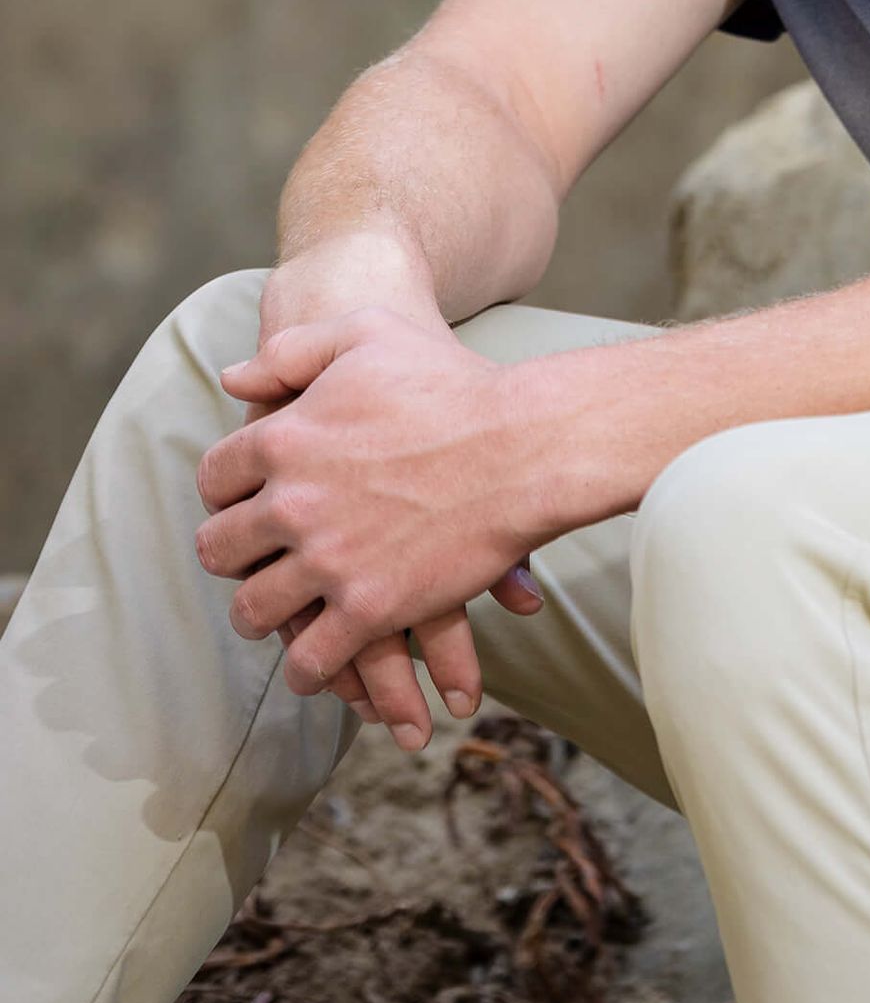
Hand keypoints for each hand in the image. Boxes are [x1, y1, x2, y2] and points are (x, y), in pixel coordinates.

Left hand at [243, 245, 541, 745]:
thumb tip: (232, 377)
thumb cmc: (452, 382)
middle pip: (221, 549)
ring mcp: (327, 562)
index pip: (215, 477)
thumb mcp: (366, 334)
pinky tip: (316, 664)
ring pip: (256, 611)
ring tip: (272, 616)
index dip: (222, 493)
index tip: (238, 503)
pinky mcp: (369, 610)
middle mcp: (291, 504)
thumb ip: (291, 350)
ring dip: (260, 615)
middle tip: (247, 562)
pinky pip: (312, 657)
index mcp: (282, 438)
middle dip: (232, 557)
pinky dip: (309, 668)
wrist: (521, 444)